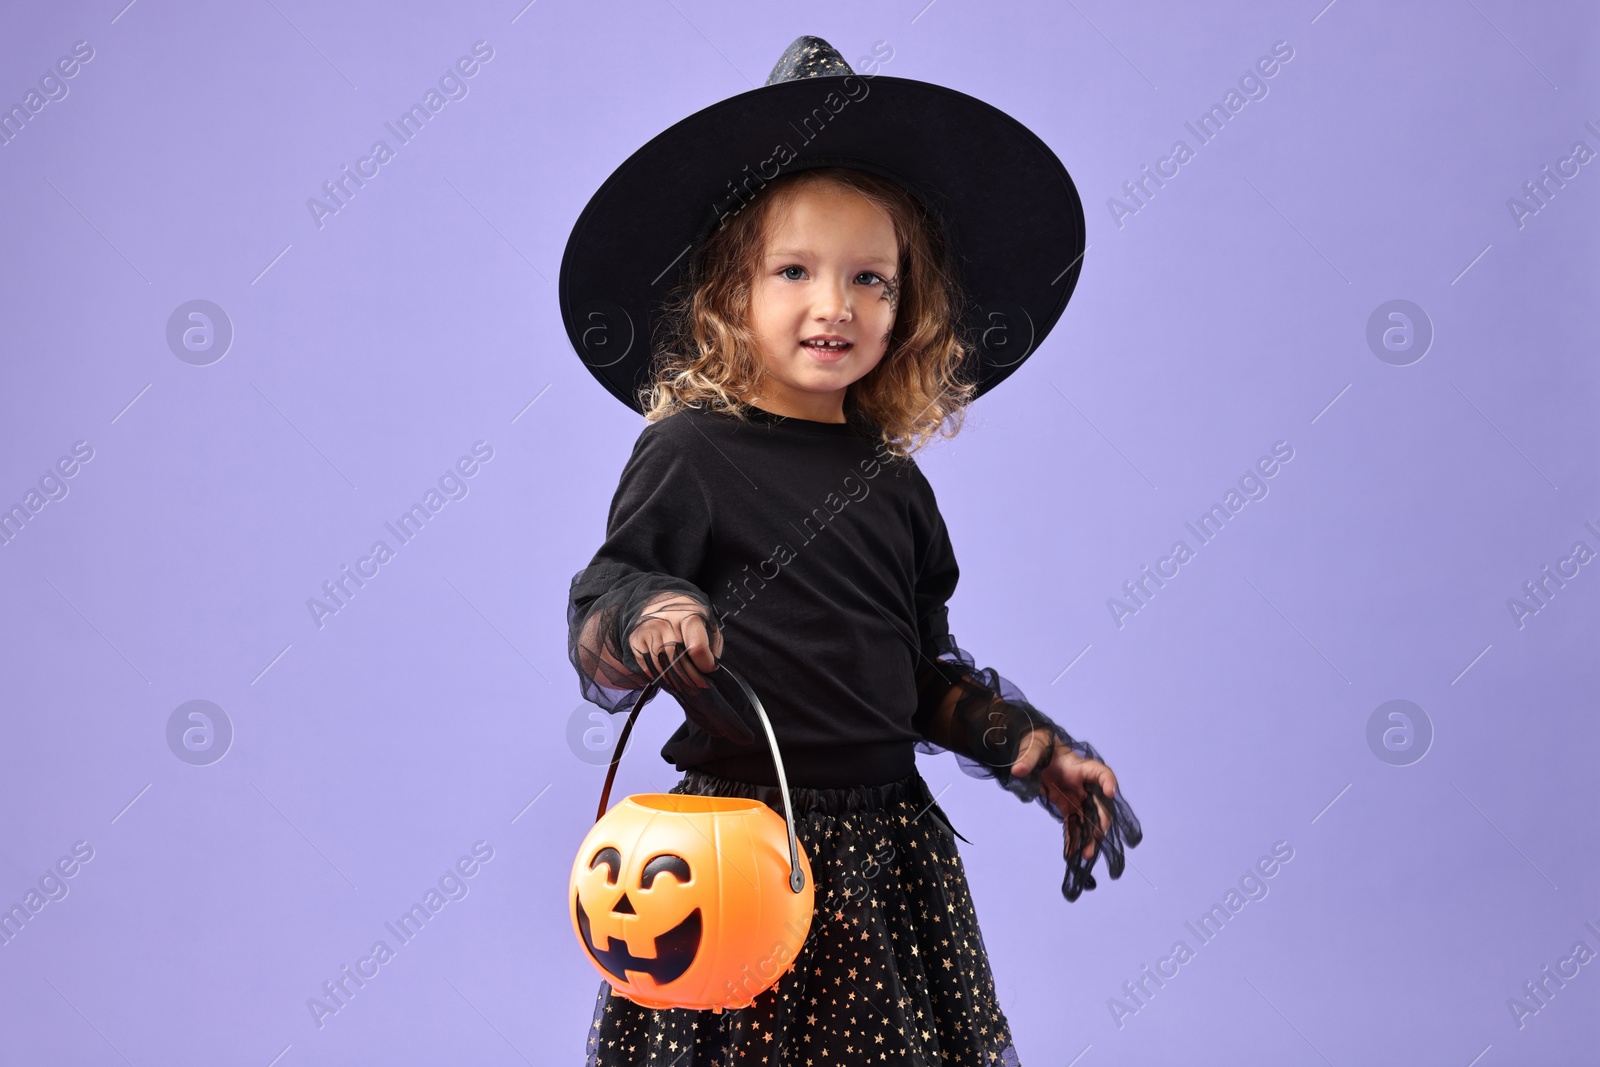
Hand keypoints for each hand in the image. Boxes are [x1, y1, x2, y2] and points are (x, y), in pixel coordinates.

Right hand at [627, 593, 752, 742]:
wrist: (658, 603)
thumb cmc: (689, 618)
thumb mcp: (707, 624)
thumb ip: (711, 645)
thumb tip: (711, 669)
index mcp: (689, 614)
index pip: (696, 647)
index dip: (705, 665)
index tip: (710, 670)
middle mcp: (665, 621)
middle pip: (678, 660)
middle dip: (691, 678)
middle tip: (700, 687)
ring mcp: (648, 630)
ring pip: (661, 666)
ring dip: (676, 681)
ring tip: (686, 687)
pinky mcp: (635, 640)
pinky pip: (648, 666)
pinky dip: (660, 677)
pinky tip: (670, 679)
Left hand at [1011, 727, 1117, 864]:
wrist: (1035, 753)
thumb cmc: (1039, 744)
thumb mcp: (1033, 747)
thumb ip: (1027, 758)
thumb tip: (1017, 771)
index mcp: (1080, 766)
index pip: (1101, 772)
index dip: (1108, 782)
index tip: (1110, 793)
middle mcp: (1084, 784)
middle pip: (1099, 804)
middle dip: (1100, 823)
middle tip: (1097, 839)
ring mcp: (1077, 797)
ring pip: (1088, 820)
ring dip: (1089, 838)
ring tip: (1085, 856)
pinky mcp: (1067, 805)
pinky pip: (1073, 824)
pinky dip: (1073, 839)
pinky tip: (1071, 854)